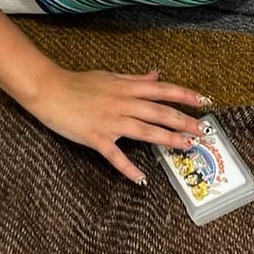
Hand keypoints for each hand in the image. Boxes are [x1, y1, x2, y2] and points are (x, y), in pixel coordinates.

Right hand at [25, 66, 210, 184]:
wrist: (49, 89)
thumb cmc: (78, 83)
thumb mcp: (109, 76)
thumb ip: (135, 79)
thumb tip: (156, 75)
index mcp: (126, 87)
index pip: (162, 90)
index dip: (184, 95)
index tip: (204, 100)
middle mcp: (122, 103)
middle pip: (158, 112)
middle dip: (184, 120)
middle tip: (204, 130)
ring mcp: (110, 121)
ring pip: (144, 130)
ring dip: (166, 138)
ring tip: (185, 145)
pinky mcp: (96, 137)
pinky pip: (115, 155)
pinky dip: (128, 168)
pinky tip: (142, 178)